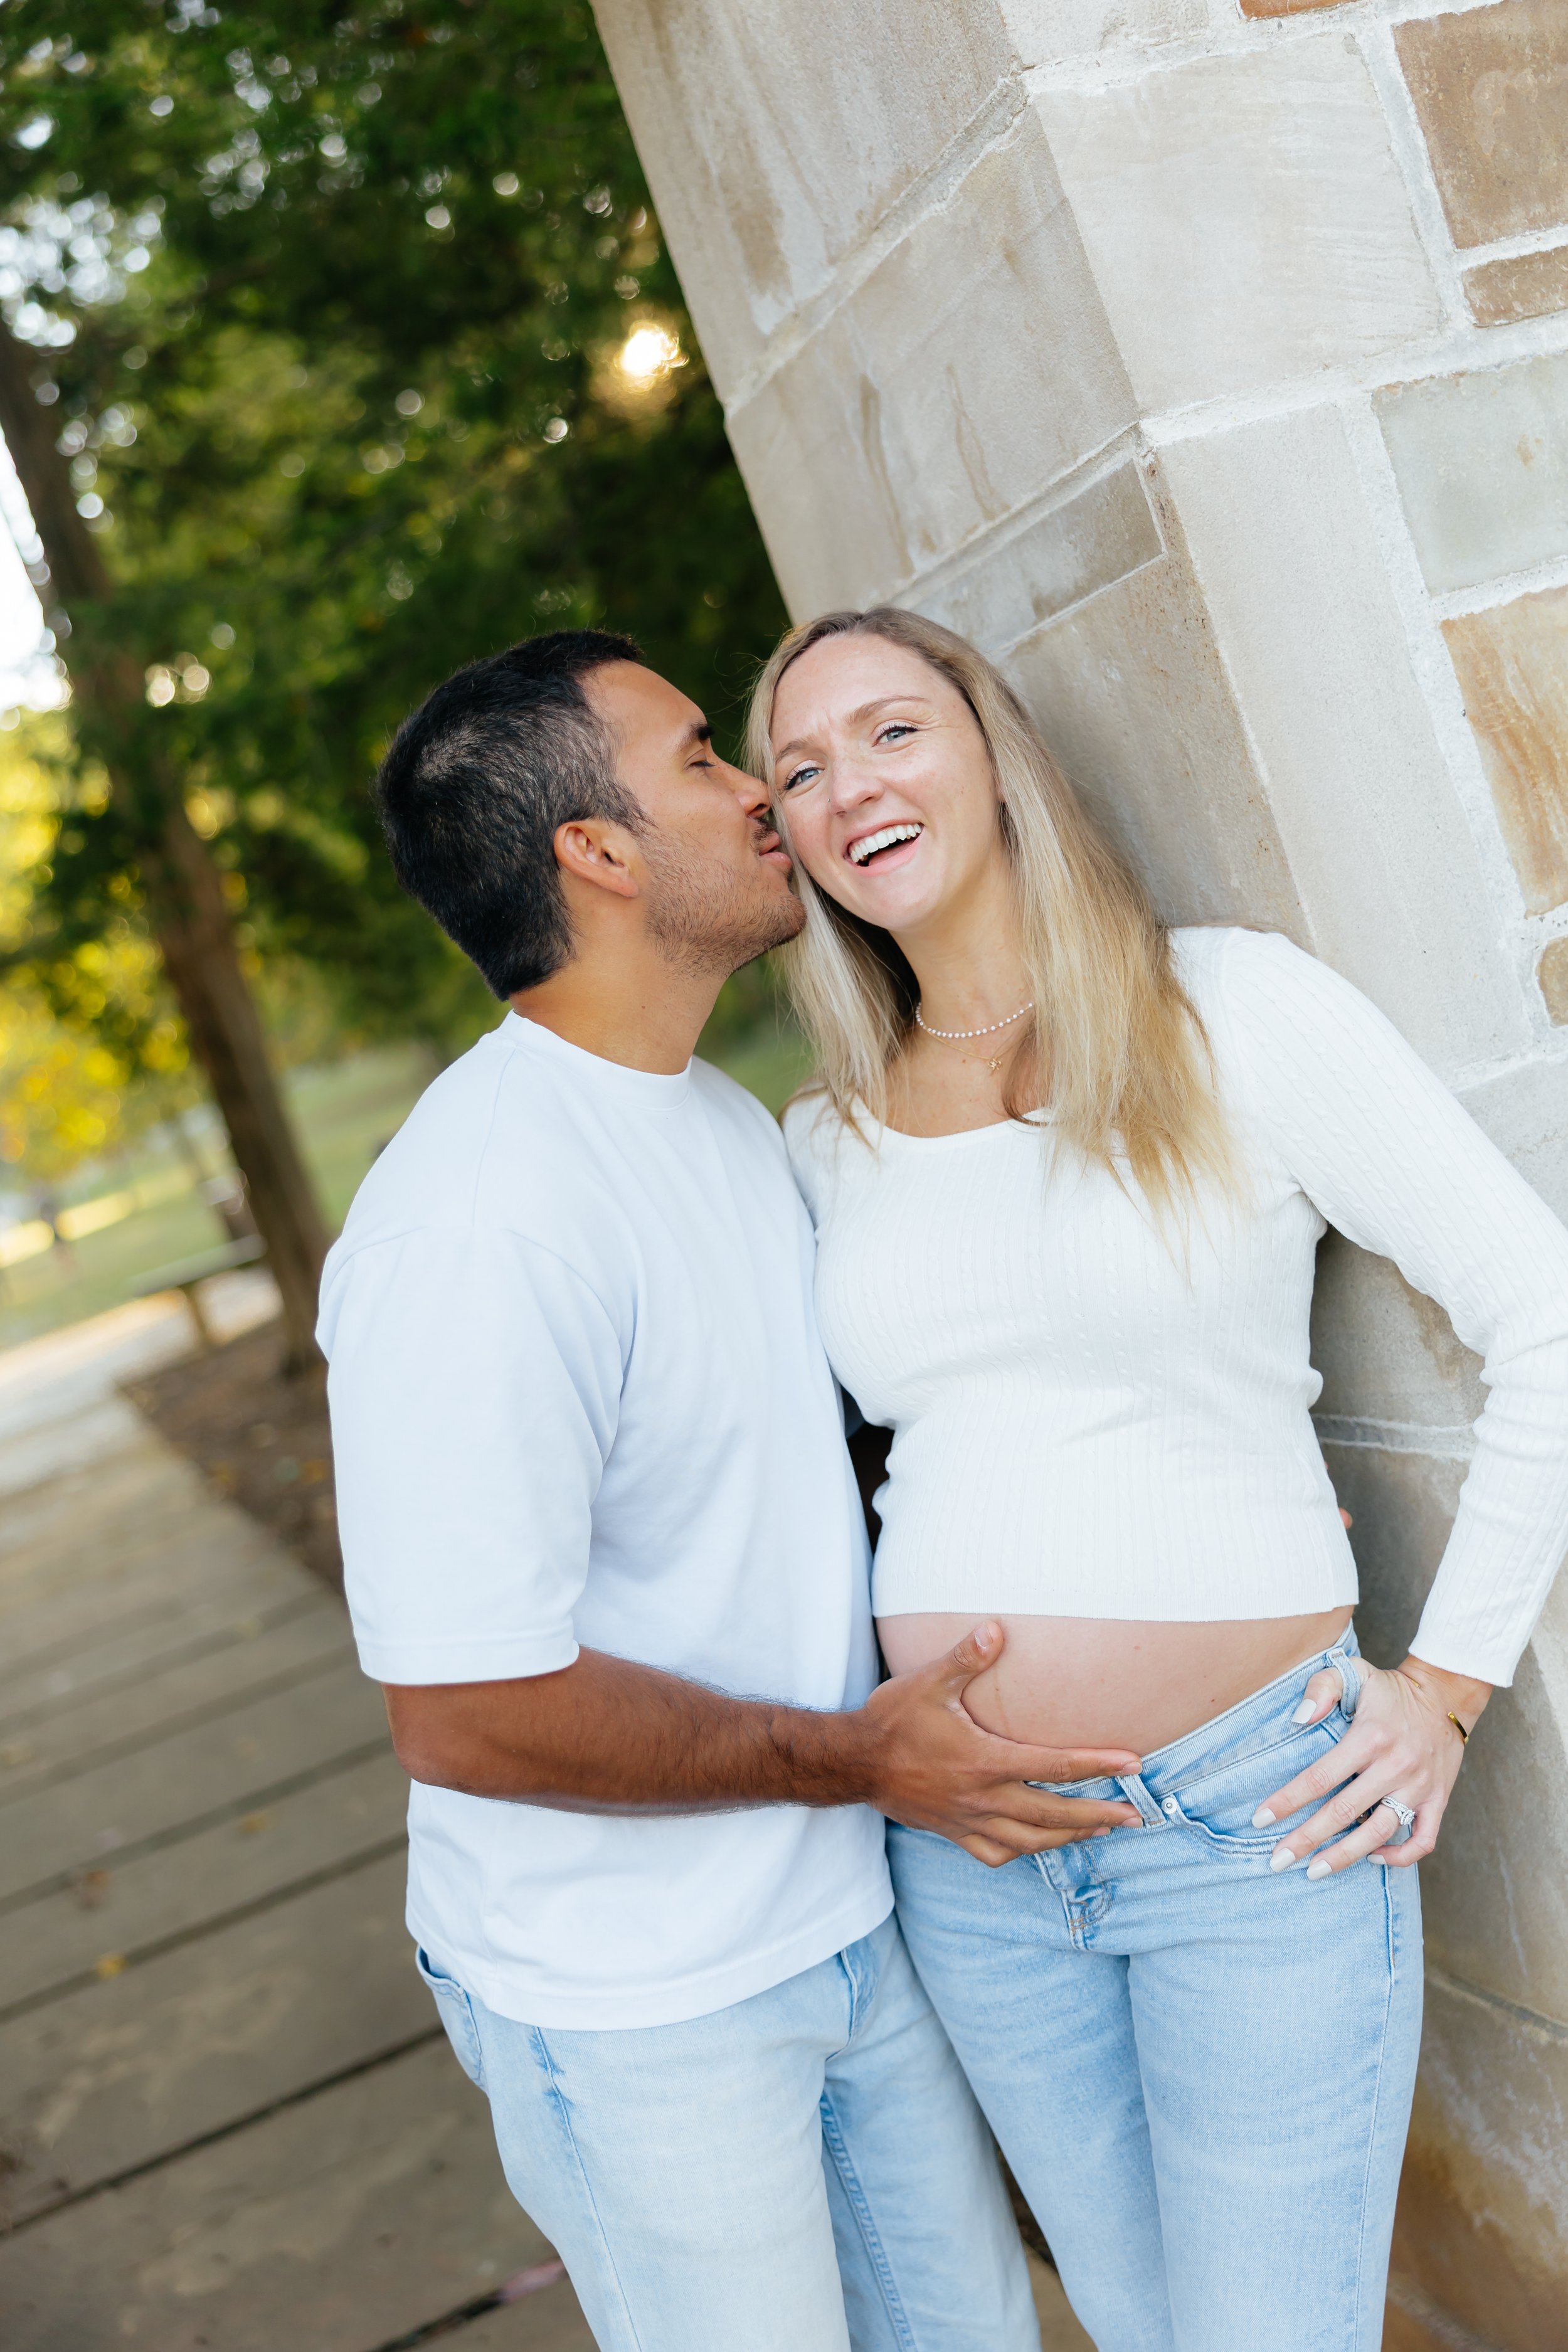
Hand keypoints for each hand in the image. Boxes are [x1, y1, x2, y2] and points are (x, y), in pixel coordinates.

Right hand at [858, 1621, 1140, 1866]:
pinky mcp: (952, 1832)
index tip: (1133, 1764)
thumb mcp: (926, 1682)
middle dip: (1099, 1814)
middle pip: (1053, 1814)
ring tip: (1102, 1830)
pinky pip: (995, 1853)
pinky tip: (1036, 1846)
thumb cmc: (892, 1719)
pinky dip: (1022, 1853)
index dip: (1097, 1765)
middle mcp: (982, 1798)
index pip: (1054, 1766)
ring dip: (1070, 1836)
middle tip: (1137, 1814)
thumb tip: (996, 1629)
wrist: (852, 1763)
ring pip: (1030, 1841)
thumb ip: (965, 1657)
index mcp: (984, 1761)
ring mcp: (967, 1820)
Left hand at [1252, 1653, 1489, 1878]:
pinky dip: (1399, 1856)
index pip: (1320, 1777)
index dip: (1288, 1801)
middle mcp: (1395, 1766)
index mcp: (1370, 1737)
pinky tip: (1371, 1858)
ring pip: (1380, 1833)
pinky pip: (1423, 1840)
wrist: (1445, 1696)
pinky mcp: (1439, 1800)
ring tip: (1313, 1871)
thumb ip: (1322, 1687)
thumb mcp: (1354, 1671)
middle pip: (1344, 1812)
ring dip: (1345, 1856)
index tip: (1260, 1819)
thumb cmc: (1389, 1689)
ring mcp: (1419, 1787)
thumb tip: (1300, 1717)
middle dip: (1307, 1839)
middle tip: (1277, 1861)